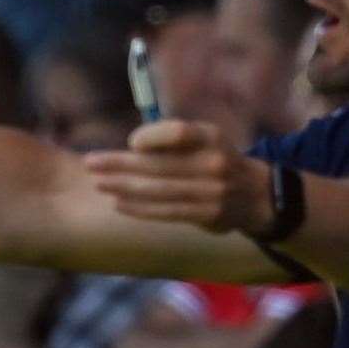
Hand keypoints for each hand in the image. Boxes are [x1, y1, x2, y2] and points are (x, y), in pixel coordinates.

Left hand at [84, 119, 273, 234]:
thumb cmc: (216, 159)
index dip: (152, 137)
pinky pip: (167, 211)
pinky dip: (140, 208)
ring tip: (99, 184)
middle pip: (160, 164)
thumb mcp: (205, 138)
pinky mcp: (207, 215)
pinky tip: (119, 203)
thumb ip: (174, 139)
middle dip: (120, 164)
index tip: (131, 143)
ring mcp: (212, 191)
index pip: (179, 132)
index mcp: (212, 137)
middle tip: (91, 164)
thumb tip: (132, 148)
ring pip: (159, 190)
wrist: (257, 194)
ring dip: (124, 187)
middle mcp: (214, 163)